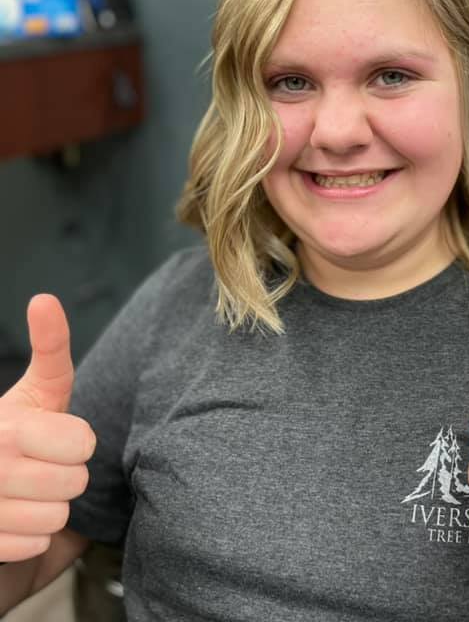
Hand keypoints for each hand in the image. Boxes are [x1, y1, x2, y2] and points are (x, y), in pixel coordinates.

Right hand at [0, 295, 94, 560]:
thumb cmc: (17, 427)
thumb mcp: (37, 387)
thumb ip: (50, 346)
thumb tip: (44, 298)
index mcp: (9, 427)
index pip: (83, 446)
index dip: (78, 442)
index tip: (58, 436)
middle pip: (73, 483)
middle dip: (67, 474)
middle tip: (43, 462)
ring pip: (55, 519)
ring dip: (49, 507)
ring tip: (27, 487)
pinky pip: (33, 546)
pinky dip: (29, 536)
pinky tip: (13, 514)